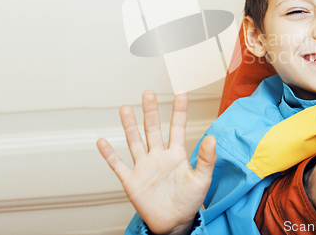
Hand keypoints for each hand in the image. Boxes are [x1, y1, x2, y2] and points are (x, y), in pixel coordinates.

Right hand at [97, 91, 216, 234]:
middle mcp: (158, 156)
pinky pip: (118, 166)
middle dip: (150, 111)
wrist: (174, 223)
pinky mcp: (132, 181)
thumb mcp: (202, 179)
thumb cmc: (189, 201)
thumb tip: (213, 138)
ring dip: (129, 126)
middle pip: (152, 129)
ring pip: (135, 142)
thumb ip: (206, 159)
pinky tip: (102, 142)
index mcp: (176, 154)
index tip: (181, 93)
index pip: (177, 127)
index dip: (179, 111)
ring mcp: (144, 167)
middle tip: (148, 93)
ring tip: (125, 108)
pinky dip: (109, 155)